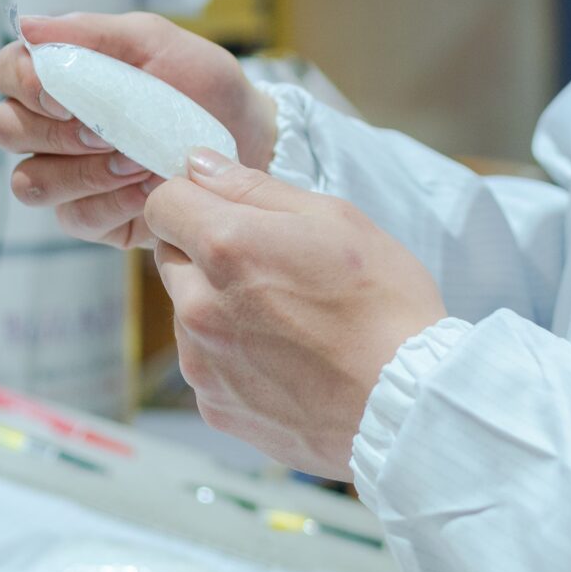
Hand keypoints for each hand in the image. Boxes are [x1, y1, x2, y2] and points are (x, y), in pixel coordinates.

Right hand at [0, 12, 277, 248]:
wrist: (250, 138)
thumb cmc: (201, 83)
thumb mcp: (156, 43)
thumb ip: (92, 32)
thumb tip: (25, 23)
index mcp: (61, 75)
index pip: (7, 71)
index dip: (25, 83)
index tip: (66, 94)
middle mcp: (52, 126)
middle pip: (6, 129)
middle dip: (56, 132)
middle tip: (109, 131)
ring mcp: (67, 174)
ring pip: (30, 182)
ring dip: (82, 172)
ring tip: (136, 160)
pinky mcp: (91, 216)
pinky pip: (74, 216)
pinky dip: (112, 202)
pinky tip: (148, 187)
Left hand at [145, 149, 447, 478]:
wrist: (408, 404)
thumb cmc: (383, 303)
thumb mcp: (334, 218)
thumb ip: (253, 187)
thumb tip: (198, 164)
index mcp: (226, 248)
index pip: (162, 203)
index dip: (190, 197)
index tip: (221, 205)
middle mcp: (198, 307)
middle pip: (170, 257)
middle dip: (205, 250)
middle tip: (269, 264)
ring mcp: (203, 363)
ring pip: (186, 312)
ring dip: (217, 304)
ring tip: (286, 319)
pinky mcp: (214, 406)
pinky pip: (206, 363)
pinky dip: (232, 355)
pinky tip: (285, 359)